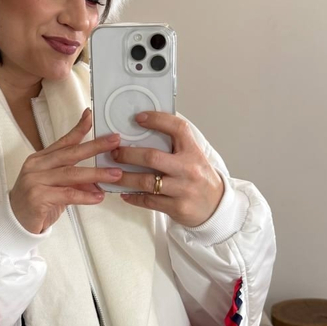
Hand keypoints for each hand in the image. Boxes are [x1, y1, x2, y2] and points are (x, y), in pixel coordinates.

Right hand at [9, 108, 122, 233]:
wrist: (14, 223)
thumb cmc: (36, 204)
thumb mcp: (56, 187)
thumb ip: (74, 180)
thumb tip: (98, 179)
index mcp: (40, 159)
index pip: (63, 141)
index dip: (78, 129)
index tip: (91, 116)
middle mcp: (36, 166)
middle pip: (70, 153)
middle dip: (95, 146)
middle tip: (115, 141)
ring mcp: (35, 180)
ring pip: (71, 173)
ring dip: (96, 174)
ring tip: (115, 174)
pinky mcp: (38, 197)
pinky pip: (67, 194)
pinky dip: (85, 195)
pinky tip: (99, 197)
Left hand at [110, 112, 223, 227]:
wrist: (215, 206)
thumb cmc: (199, 178)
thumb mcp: (193, 157)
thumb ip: (175, 145)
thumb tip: (145, 130)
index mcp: (193, 151)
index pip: (177, 128)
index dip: (157, 120)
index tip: (138, 118)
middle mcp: (189, 169)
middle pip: (152, 157)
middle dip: (128, 154)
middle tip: (114, 153)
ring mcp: (183, 189)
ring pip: (146, 181)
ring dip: (125, 178)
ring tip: (111, 174)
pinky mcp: (177, 207)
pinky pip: (148, 201)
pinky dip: (133, 197)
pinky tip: (124, 193)